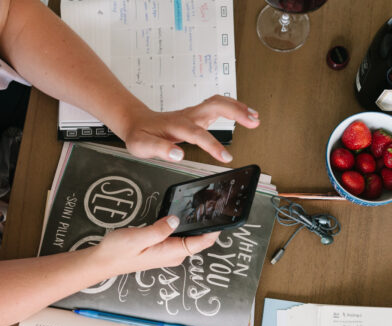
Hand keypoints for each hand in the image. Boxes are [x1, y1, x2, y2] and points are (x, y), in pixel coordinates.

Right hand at [92, 216, 218, 275]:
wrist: (103, 261)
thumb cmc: (117, 252)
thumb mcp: (138, 238)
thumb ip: (158, 229)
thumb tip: (174, 220)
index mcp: (171, 253)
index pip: (202, 242)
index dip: (215, 230)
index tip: (222, 216)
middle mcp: (173, 255)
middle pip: (200, 240)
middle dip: (208, 224)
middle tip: (213, 204)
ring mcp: (168, 252)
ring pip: (190, 237)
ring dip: (197, 225)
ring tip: (203, 207)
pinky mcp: (162, 248)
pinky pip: (180, 237)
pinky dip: (185, 226)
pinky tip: (184, 216)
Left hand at [119, 95, 259, 162]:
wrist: (136, 122)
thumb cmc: (140, 135)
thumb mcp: (141, 146)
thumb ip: (159, 150)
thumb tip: (177, 155)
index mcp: (175, 125)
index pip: (197, 134)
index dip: (212, 145)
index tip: (225, 157)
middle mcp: (187, 115)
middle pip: (214, 106)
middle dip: (235, 112)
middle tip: (252, 122)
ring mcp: (193, 113)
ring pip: (218, 102)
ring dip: (238, 108)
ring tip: (255, 118)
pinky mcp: (197, 114)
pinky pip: (218, 106)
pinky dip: (234, 108)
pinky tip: (245, 115)